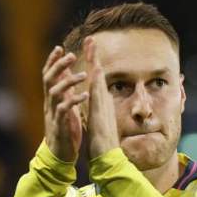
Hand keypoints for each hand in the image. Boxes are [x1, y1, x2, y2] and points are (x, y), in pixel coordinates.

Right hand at [42, 45, 87, 161]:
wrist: (59, 155)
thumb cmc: (64, 130)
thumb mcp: (63, 107)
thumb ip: (63, 91)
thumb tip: (64, 74)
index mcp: (51, 99)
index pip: (48, 75)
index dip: (52, 61)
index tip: (59, 47)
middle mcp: (49, 104)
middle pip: (49, 79)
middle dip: (59, 66)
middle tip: (71, 55)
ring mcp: (53, 114)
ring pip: (55, 92)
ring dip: (69, 82)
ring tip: (83, 75)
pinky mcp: (60, 125)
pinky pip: (64, 110)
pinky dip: (74, 101)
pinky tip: (84, 95)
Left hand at [83, 37, 120, 159]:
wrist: (108, 157)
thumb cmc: (102, 144)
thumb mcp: (95, 123)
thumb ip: (96, 112)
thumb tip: (94, 105)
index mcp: (99, 104)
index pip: (94, 80)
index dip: (91, 65)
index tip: (88, 51)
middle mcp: (102, 101)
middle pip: (98, 74)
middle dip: (94, 56)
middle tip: (90, 38)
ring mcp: (103, 105)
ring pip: (98, 79)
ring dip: (95, 61)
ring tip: (91, 45)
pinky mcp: (101, 112)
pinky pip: (99, 93)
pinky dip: (97, 79)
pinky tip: (96, 68)